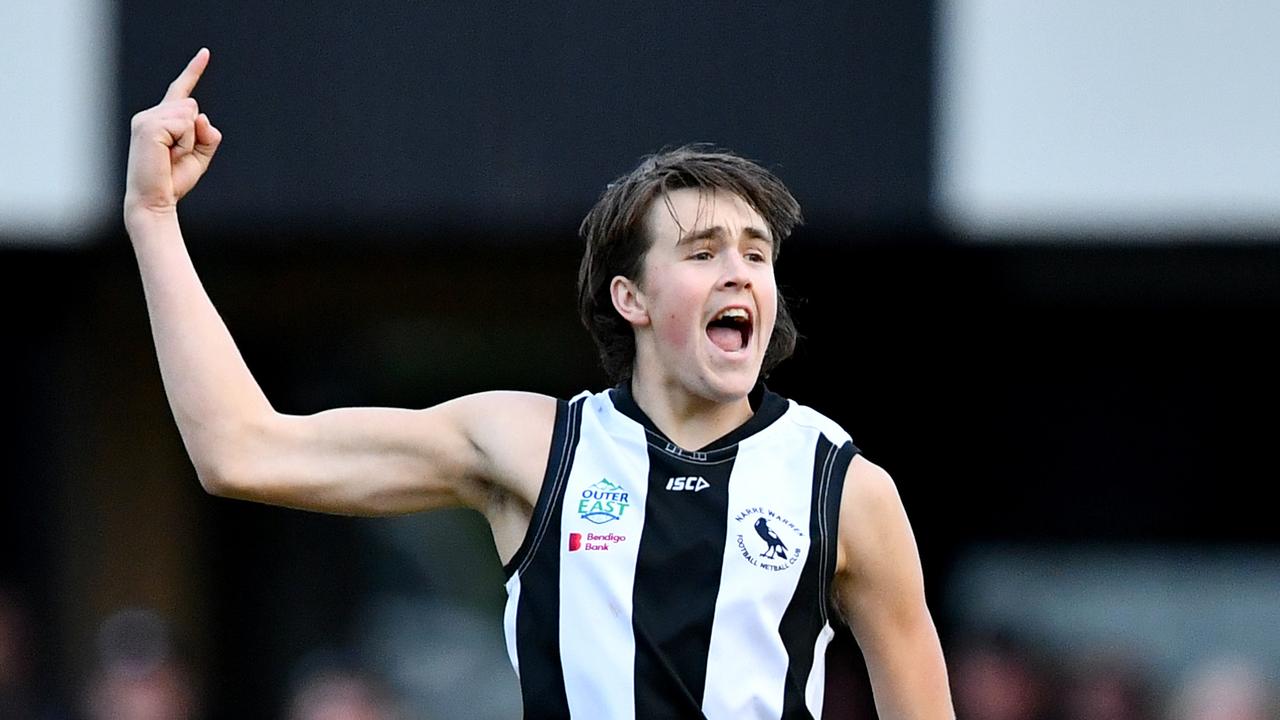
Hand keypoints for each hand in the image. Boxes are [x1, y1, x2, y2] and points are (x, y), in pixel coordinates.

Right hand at [124, 48, 221, 220]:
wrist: (156, 201)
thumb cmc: (174, 181)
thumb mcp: (200, 156)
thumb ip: (208, 135)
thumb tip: (200, 115)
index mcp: (161, 119)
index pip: (181, 92)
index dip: (194, 71)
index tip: (206, 53)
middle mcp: (150, 115)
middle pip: (192, 106)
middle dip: (196, 134)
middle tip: (176, 156)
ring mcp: (147, 119)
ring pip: (189, 114)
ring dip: (190, 140)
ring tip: (170, 156)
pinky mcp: (148, 127)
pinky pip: (185, 124)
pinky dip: (185, 142)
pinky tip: (168, 154)